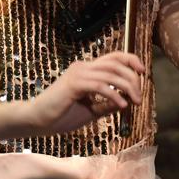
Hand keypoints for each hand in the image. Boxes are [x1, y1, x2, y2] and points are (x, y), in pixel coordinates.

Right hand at [24, 51, 144, 135]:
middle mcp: (83, 67)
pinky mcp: (73, 84)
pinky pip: (100, 85)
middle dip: (133, 78)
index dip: (131, 60)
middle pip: (116, 63)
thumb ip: (107, 104)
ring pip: (111, 73)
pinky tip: (122, 105)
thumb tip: (127, 101)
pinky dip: (114, 95)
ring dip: (127, 87)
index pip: (114, 57)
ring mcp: (78, 73)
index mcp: (87, 70)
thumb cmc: (60, 116)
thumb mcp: (90, 110)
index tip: (143, 72)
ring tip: (135, 102)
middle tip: (140, 97)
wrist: (35, 122)